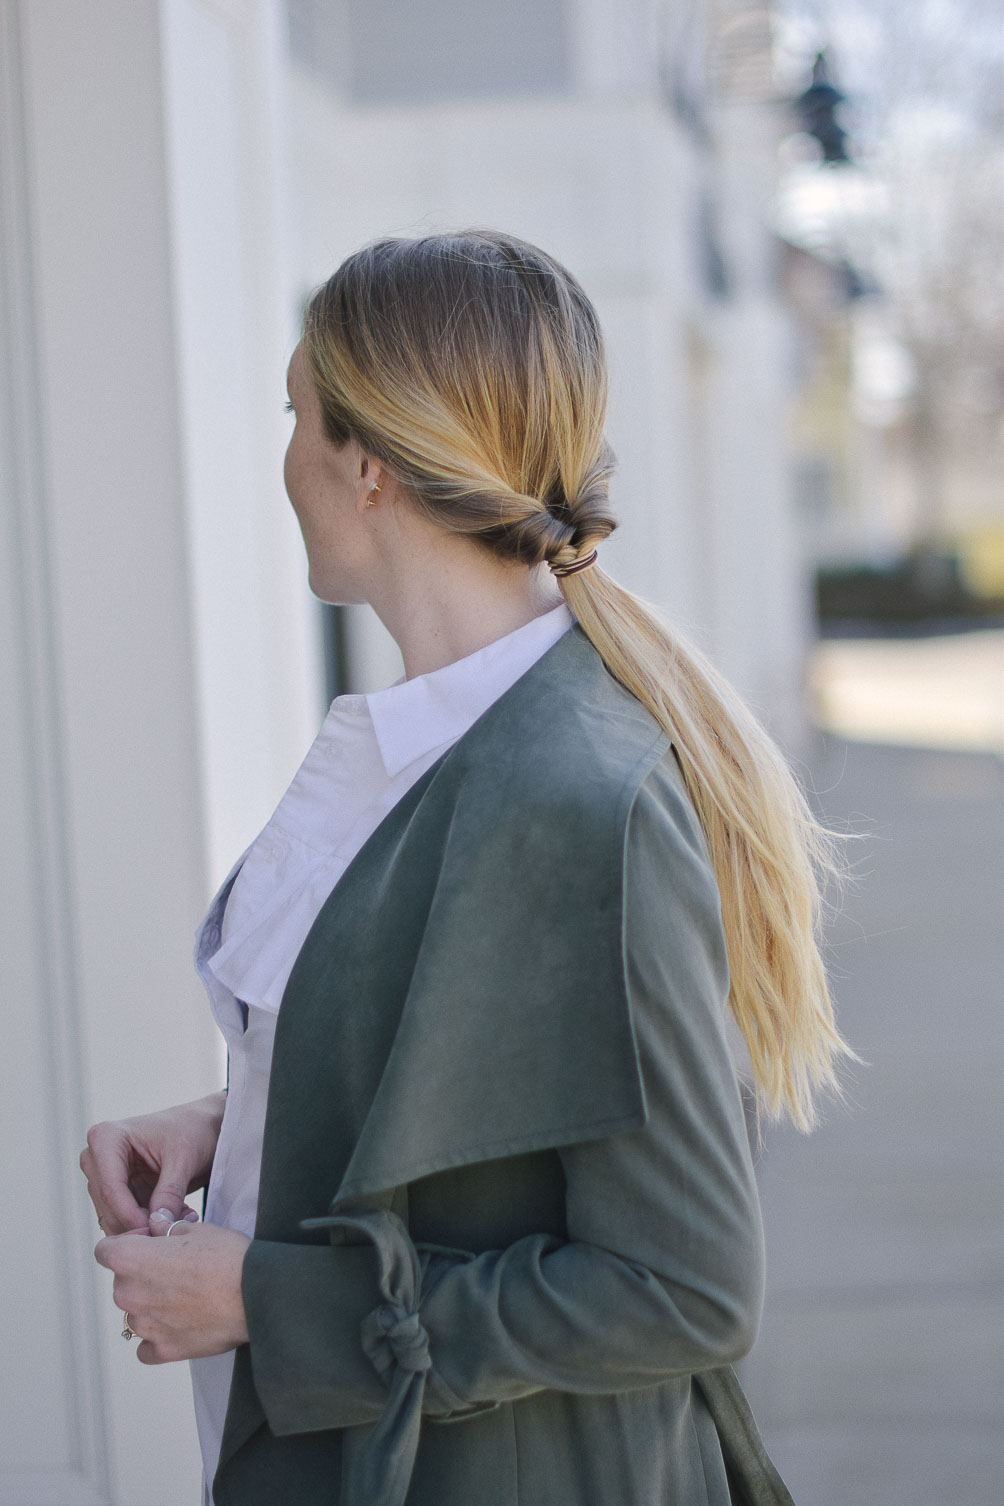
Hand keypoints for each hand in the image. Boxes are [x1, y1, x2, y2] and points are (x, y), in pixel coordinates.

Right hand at [80, 1092, 226, 1234]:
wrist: (200, 1127)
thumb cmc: (192, 1130)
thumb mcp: (185, 1157)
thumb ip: (170, 1191)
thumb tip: (157, 1224)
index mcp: (106, 1138)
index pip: (110, 1189)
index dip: (132, 1216)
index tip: (157, 1231)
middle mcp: (95, 1157)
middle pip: (108, 1207)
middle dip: (140, 1224)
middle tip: (175, 1227)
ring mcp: (102, 1176)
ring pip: (113, 1219)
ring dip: (145, 1226)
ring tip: (180, 1219)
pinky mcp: (114, 1192)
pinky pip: (122, 1220)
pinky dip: (146, 1225)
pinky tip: (172, 1217)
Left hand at [95, 1221, 250, 1362]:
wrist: (255, 1294)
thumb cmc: (227, 1258)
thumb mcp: (195, 1229)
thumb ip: (165, 1228)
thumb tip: (157, 1225)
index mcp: (131, 1260)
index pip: (105, 1250)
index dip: (127, 1242)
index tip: (149, 1242)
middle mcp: (129, 1295)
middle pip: (122, 1281)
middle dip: (143, 1273)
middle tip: (177, 1266)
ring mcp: (144, 1326)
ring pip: (136, 1312)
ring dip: (153, 1303)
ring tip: (187, 1295)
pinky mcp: (163, 1350)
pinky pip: (147, 1345)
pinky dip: (159, 1335)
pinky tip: (182, 1322)